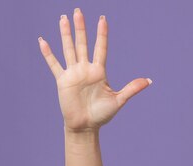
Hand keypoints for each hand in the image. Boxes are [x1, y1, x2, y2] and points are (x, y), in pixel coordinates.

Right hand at [38, 8, 150, 132]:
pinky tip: (42, 41)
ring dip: (65, 34)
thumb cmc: (102, 114)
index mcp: (99, 71)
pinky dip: (48, 54)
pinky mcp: (62, 81)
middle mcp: (85, 69)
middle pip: (82, 43)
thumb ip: (132, 88)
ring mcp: (73, 73)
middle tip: (78, 10)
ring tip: (63, 18)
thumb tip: (149, 81)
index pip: (100, 48)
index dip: (102, 34)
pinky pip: (54, 64)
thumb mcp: (119, 100)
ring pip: (68, 49)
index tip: (103, 19)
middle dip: (80, 28)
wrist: (86, 126)